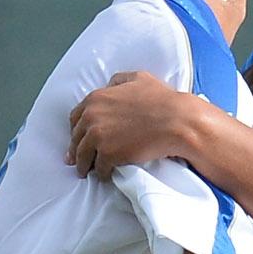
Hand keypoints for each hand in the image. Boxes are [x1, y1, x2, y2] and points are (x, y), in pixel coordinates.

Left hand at [69, 71, 207, 179]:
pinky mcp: (108, 154)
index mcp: (96, 98)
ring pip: (83, 156)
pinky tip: (106, 175)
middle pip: (76, 138)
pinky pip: (99, 168)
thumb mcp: (138, 78)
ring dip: (84, 165)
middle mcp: (92, 116)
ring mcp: (98, 136)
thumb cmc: (162, 99)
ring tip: (86, 172)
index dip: (77, 129)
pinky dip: (102, 173)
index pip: (75, 117)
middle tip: (77, 159)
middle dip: (76, 149)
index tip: (79, 138)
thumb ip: (119, 80)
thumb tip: (109, 85)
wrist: (176, 121)